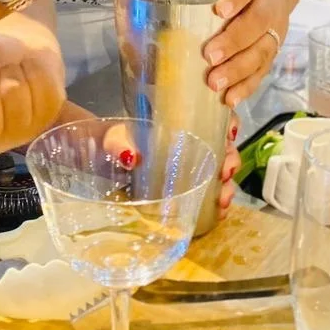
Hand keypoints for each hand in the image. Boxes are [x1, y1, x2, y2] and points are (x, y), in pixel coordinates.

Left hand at [90, 116, 237, 217]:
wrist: (98, 162)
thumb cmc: (110, 144)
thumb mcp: (112, 139)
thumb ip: (118, 144)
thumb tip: (132, 157)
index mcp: (176, 125)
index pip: (212, 117)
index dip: (228, 124)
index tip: (229, 136)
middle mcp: (188, 145)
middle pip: (222, 146)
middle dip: (231, 160)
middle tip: (224, 174)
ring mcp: (187, 169)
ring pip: (219, 172)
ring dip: (228, 184)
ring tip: (222, 199)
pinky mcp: (182, 191)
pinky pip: (208, 195)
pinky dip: (217, 203)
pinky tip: (219, 212)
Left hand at [202, 0, 289, 107]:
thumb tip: (163, 0)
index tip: (220, 11)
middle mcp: (268, 6)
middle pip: (256, 23)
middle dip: (233, 41)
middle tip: (210, 56)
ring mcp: (273, 31)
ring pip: (261, 51)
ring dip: (238, 70)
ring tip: (215, 83)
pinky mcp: (272, 54)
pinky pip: (262, 72)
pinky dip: (245, 87)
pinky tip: (230, 98)